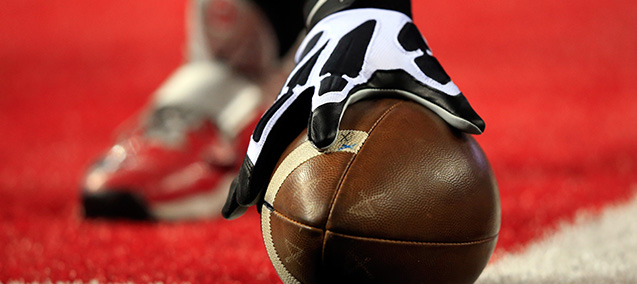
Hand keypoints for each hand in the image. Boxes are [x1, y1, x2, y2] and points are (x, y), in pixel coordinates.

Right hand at [222, 8, 483, 218]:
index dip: (324, 112)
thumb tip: (476, 127)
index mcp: (339, 71)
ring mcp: (292, 95)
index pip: (328, 92)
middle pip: (274, 125)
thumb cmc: (388, 41)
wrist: (351, 12)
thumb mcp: (416, 63)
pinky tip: (258, 196)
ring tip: (234, 210)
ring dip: (248, 171)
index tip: (323, 139)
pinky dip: (261, 165)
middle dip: (257, 161)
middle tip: (245, 201)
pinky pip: (271, 136)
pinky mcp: (288, 101)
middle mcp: (306, 85)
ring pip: (263, 136)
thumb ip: (442, 94)